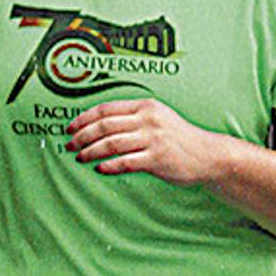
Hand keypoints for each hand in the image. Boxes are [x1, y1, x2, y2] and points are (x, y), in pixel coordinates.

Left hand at [65, 99, 218, 185]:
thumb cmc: (178, 138)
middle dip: (81, 136)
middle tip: (69, 145)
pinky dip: (109, 166)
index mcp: (145, 106)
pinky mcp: (157, 159)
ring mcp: (153, 139)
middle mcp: (147, 119)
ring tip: (80, 158)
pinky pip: (125, 162)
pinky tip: (99, 169)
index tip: (70, 128)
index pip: (106, 109)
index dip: (84, 118)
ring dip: (90, 151)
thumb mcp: (157, 117)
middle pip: (104, 126)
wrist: (207, 154)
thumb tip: (98, 126)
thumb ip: (131, 118)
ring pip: (111, 144)